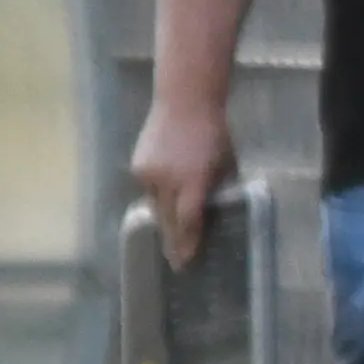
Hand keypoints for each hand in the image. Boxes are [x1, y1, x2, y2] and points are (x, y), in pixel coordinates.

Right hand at [130, 96, 237, 268]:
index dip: (187, 243)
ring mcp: (149, 174)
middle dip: (173, 241)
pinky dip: (157, 196)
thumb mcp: (226, 164)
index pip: (189, 220)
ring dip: (165, 218)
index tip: (185, 262)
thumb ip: (218, 189)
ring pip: (155, 207)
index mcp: (193, 180)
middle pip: (168, 221)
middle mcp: (168, 180)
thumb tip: (213, 213)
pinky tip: (166, 196)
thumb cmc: (214, 133)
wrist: (184, 100)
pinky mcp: (138, 167)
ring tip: (172, 234)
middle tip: (176, 262)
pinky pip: (148, 190)